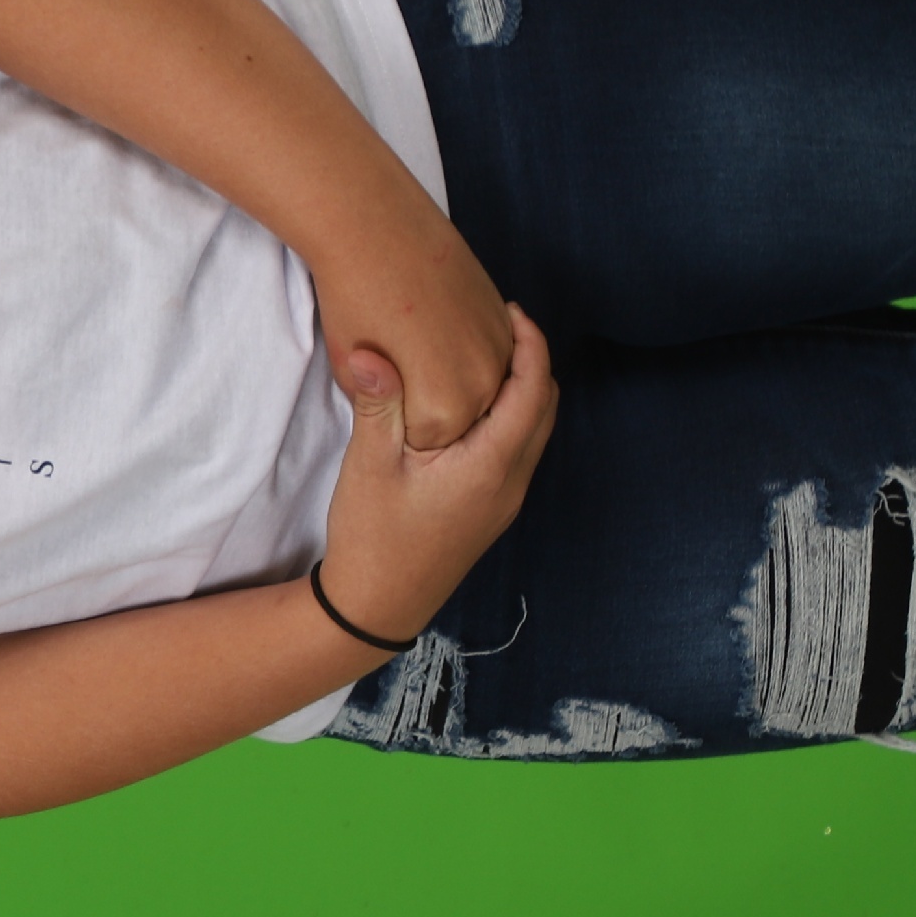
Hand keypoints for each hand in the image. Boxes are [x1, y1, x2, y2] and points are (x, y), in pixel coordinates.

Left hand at [318, 206, 517, 450]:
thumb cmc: (352, 305)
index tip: (383, 400)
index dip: (402, 428)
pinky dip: (471, 354)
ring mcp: (499, 352)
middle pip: (463, 422)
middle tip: (398, 368)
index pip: (430, 447)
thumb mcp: (351, 378)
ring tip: (416, 346)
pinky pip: (495, 357)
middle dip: (431, 408)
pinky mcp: (503, 321)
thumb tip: (408, 424)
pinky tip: (437, 330)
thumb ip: (387, 414)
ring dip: (457, 383)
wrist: (376, 230)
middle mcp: (482, 387)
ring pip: (484, 391)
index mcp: (442, 412)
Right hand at [319, 306, 556, 646]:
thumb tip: (368, 350)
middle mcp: (511, 483)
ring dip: (525, 390)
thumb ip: (377, 405)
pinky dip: (512, 416)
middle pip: (547, 408)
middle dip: (533, 361)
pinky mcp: (492, 510)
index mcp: (490, 466)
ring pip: (536, 431)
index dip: (531, 345)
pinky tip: (472, 405)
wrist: (378, 606)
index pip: (533, 392)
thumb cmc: (373, 536)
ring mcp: (505, 500)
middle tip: (501, 324)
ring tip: (487, 356)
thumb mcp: (368, 466)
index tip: (511, 310)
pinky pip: (520, 450)